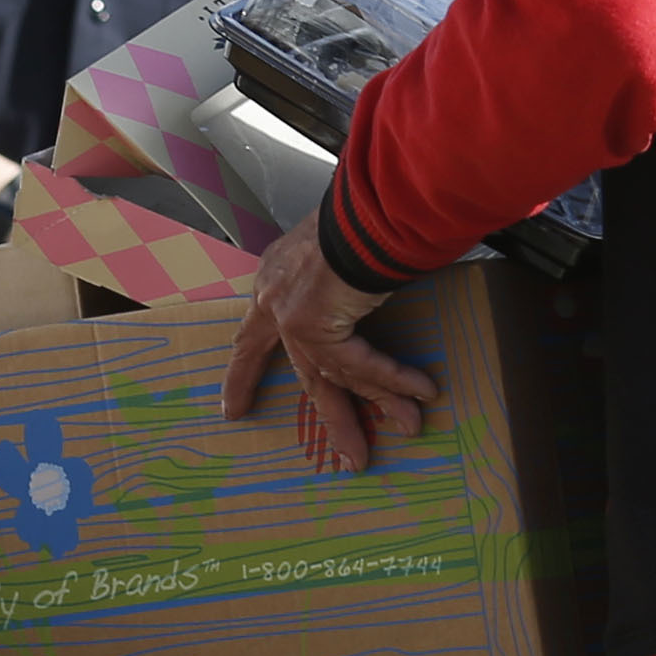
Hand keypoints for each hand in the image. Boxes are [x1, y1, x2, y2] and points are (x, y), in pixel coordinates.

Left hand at [217, 225, 435, 473]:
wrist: (366, 204)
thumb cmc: (363, 214)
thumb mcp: (344, 249)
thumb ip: (344, 280)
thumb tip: (373, 293)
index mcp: (275, 276)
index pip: (253, 332)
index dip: (245, 371)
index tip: (233, 406)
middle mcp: (275, 297)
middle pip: (299, 369)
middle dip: (328, 415)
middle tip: (343, 452)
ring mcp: (290, 314)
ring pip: (331, 377)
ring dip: (374, 406)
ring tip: (403, 432)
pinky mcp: (313, 325)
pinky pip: (360, 364)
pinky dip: (393, 378)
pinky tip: (421, 393)